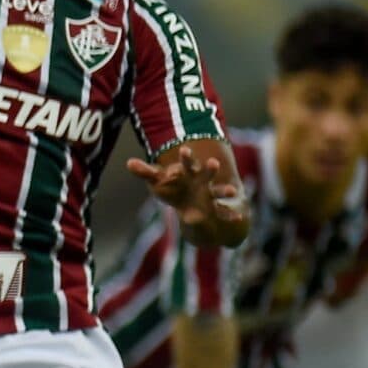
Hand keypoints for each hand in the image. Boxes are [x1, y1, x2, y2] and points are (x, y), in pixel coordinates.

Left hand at [130, 141, 245, 241]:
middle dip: (210, 168)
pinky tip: (239, 218)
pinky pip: (223, 211)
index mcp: (188, 172)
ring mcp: (210, 194)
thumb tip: (128, 163)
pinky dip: (229, 214)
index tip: (184, 150)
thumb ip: (146, 172)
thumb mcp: (158, 180)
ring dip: (224, 191)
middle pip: (206, 173)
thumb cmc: (172, 186)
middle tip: (213, 162)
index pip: (187, 162)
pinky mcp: (215, 208)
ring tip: (231, 191)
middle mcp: (201, 181)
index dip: (185, 157)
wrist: (190, 201)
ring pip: (218, 191)